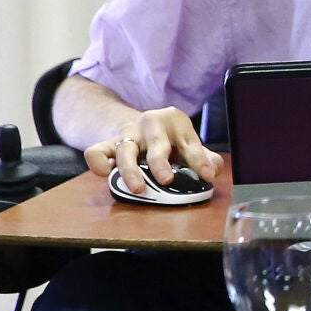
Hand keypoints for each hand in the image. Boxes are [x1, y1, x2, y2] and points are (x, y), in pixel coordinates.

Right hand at [83, 107, 223, 192]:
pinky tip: (105, 174)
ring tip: (138, 188)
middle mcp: (150, 124)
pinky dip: (99, 163)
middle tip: (166, 181)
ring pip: (125, 151)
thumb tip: (214, 169)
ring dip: (130, 170)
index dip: (200, 161)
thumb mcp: (188, 143)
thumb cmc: (170, 139)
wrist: (141, 124)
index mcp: (176, 122)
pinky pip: (96, 151)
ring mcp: (127, 133)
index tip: (208, 175)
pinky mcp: (107, 142)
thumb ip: (204, 157)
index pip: (190, 144)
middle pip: (156, 144)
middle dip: (160, 163)